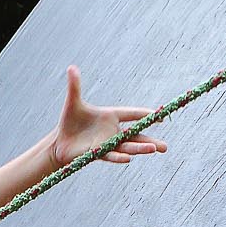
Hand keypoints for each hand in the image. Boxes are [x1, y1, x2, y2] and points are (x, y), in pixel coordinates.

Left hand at [48, 66, 167, 167]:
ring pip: (127, 147)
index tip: (160, 116)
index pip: (132, 114)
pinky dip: (118, 157)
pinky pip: (110, 155)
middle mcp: (112, 131)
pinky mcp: (97, 153)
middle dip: (150, 141)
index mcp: (110, 116)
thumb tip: (71, 68)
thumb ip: (75, 86)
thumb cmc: (70, 121)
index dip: (145, 115)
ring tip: (154, 149)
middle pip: (136, 136)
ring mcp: (107, 144)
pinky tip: (128, 158)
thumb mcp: (73, 102)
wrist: (60, 141)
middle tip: (165, 147)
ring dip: (140, 148)